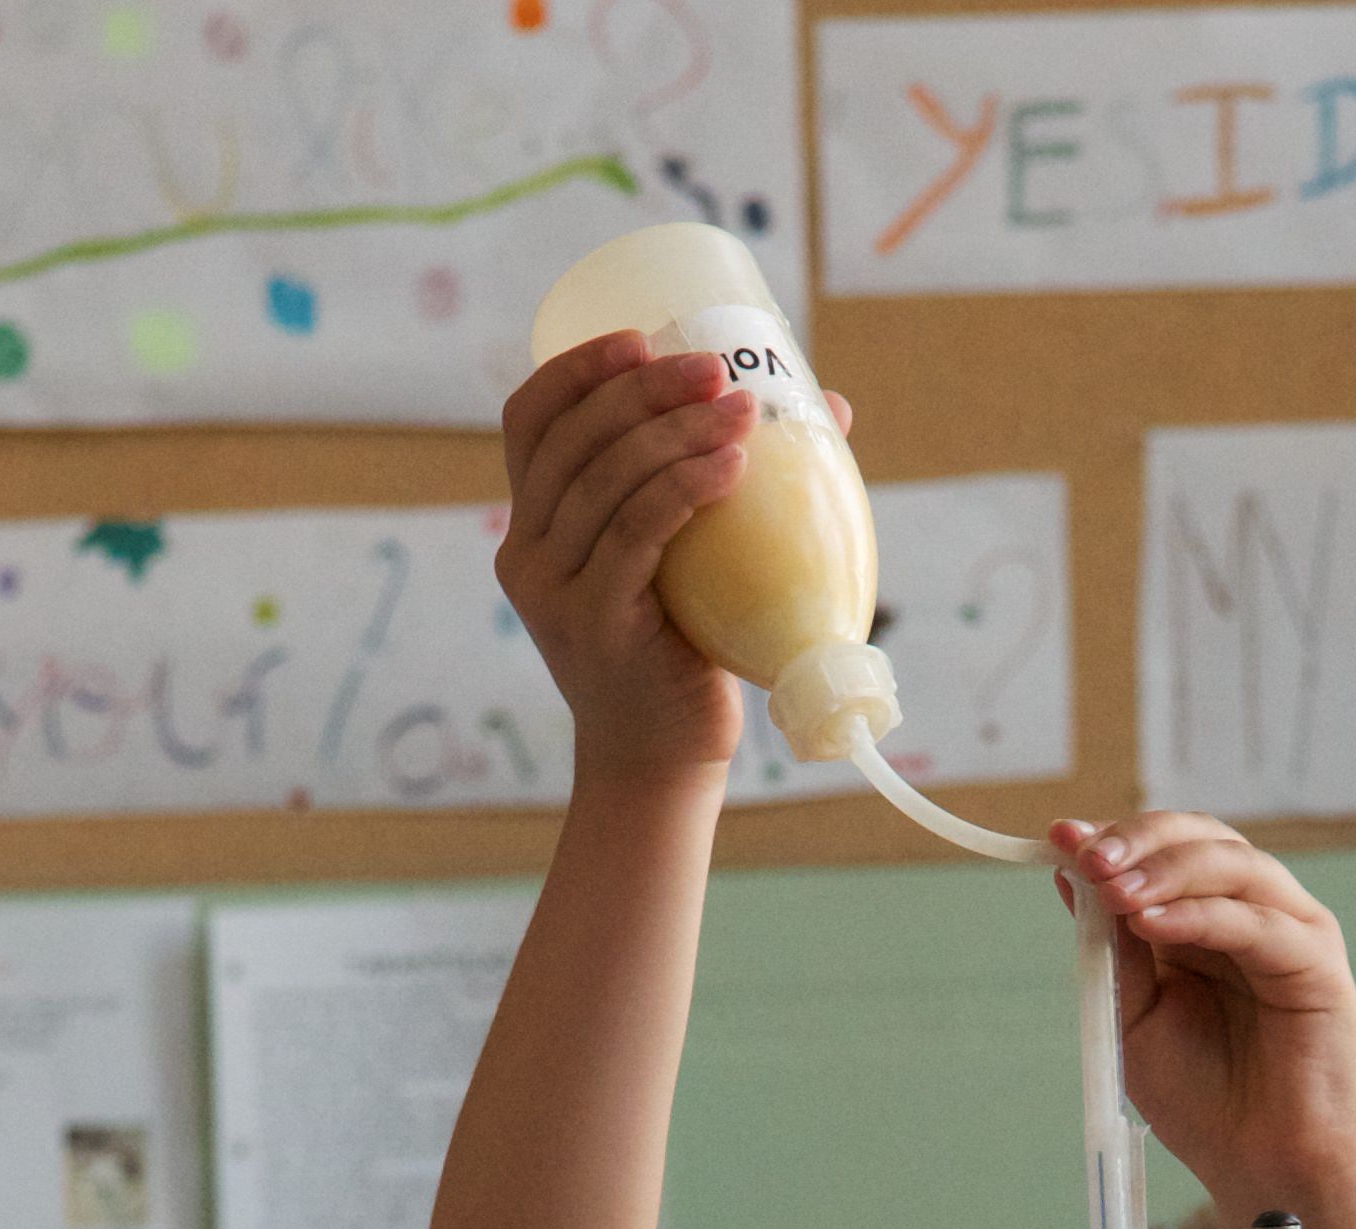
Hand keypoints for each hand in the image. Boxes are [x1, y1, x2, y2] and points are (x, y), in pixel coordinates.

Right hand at [497, 332, 755, 779]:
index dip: (576, 370)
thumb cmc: (681, 654)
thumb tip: (827, 409)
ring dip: (676, 432)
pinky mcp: (596, 627)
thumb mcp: (684, 562)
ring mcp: (556, 592)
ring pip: (607, 479)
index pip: (531, 420)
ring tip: (741, 412)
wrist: (662, 763)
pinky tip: (731, 467)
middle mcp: (528, 553)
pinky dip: (683, 490)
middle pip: (575, 438)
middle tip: (716, 371)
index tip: (639, 338)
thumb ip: (719, 488)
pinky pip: (636, 535)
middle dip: (645, 389)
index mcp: (533, 525)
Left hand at [1050, 815, 1355, 1228]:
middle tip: (1089, 859)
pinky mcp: (1318, 963)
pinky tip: (1151, 924)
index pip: (1164, 852)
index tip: (1060, 840)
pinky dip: (1201, 915)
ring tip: (1114, 890)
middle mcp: (1252, 915)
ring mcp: (1290, 933)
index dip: (1115, 839)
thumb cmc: (1205, 1104)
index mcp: (1206, 924)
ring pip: (1234, 865)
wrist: (1265, 1173)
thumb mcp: (1135, 1021)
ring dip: (1167, 870)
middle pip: (1201, 839)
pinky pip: (1257, 923)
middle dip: (1139, 842)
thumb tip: (1070, 876)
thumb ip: (1112, 952)